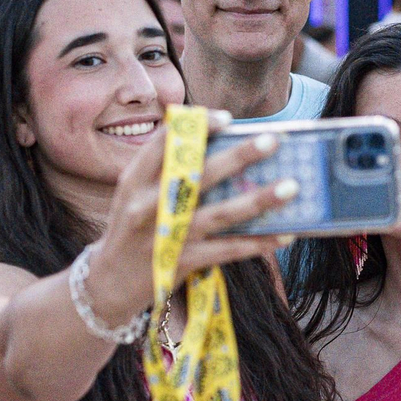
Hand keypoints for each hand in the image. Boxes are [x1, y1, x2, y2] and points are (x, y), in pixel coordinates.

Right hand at [88, 110, 296, 323]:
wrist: (109, 282)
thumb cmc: (133, 228)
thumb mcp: (135, 193)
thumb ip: (164, 169)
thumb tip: (218, 144)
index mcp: (135, 180)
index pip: (165, 144)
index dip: (197, 128)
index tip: (227, 118)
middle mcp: (148, 205)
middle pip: (200, 174)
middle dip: (239, 156)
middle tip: (272, 140)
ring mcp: (167, 235)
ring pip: (221, 214)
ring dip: (258, 200)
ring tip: (291, 187)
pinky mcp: (181, 262)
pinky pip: (227, 250)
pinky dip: (258, 243)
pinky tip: (285, 235)